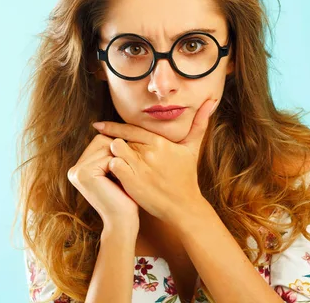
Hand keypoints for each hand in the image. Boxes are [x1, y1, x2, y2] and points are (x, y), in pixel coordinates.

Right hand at [67, 132, 139, 231]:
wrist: (122, 222)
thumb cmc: (125, 198)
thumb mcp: (117, 172)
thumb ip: (112, 154)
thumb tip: (118, 131)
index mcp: (79, 167)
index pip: (101, 140)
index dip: (118, 149)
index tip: (124, 168)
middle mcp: (74, 169)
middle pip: (102, 140)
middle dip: (118, 152)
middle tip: (123, 175)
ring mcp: (77, 171)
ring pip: (106, 146)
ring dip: (120, 159)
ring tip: (120, 179)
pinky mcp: (84, 174)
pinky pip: (108, 156)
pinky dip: (120, 166)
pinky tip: (120, 181)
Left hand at [91, 98, 218, 224]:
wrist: (183, 206)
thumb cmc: (186, 176)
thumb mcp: (192, 148)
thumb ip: (199, 124)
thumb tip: (211, 102)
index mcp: (160, 142)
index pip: (131, 128)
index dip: (113, 127)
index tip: (98, 125)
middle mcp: (149, 152)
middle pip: (121, 139)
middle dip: (115, 145)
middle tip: (110, 153)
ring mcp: (140, 167)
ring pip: (115, 150)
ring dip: (112, 155)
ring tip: (116, 163)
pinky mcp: (132, 182)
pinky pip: (114, 166)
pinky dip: (112, 168)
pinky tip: (115, 174)